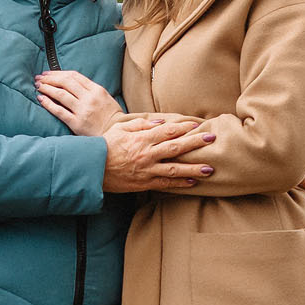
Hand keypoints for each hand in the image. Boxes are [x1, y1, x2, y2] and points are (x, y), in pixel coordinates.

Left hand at [36, 70, 123, 135]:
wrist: (116, 133)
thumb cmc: (110, 116)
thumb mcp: (104, 97)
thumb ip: (89, 89)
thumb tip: (69, 82)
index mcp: (96, 90)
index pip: (74, 76)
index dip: (58, 73)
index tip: (48, 73)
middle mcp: (89, 98)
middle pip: (65, 82)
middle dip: (50, 78)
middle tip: (39, 78)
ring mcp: (83, 111)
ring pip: (61, 94)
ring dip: (47, 88)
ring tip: (38, 86)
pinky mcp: (77, 123)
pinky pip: (59, 111)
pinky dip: (48, 104)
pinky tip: (40, 99)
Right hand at [102, 118, 216, 192]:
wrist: (92, 168)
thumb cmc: (106, 146)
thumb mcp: (121, 129)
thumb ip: (142, 124)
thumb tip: (161, 121)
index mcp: (142, 138)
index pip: (168, 131)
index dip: (185, 127)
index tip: (198, 124)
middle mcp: (147, 153)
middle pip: (176, 147)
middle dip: (196, 143)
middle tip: (212, 139)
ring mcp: (147, 169)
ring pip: (175, 168)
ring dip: (194, 169)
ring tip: (210, 169)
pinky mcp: (144, 183)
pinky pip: (165, 183)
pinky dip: (179, 183)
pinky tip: (192, 182)